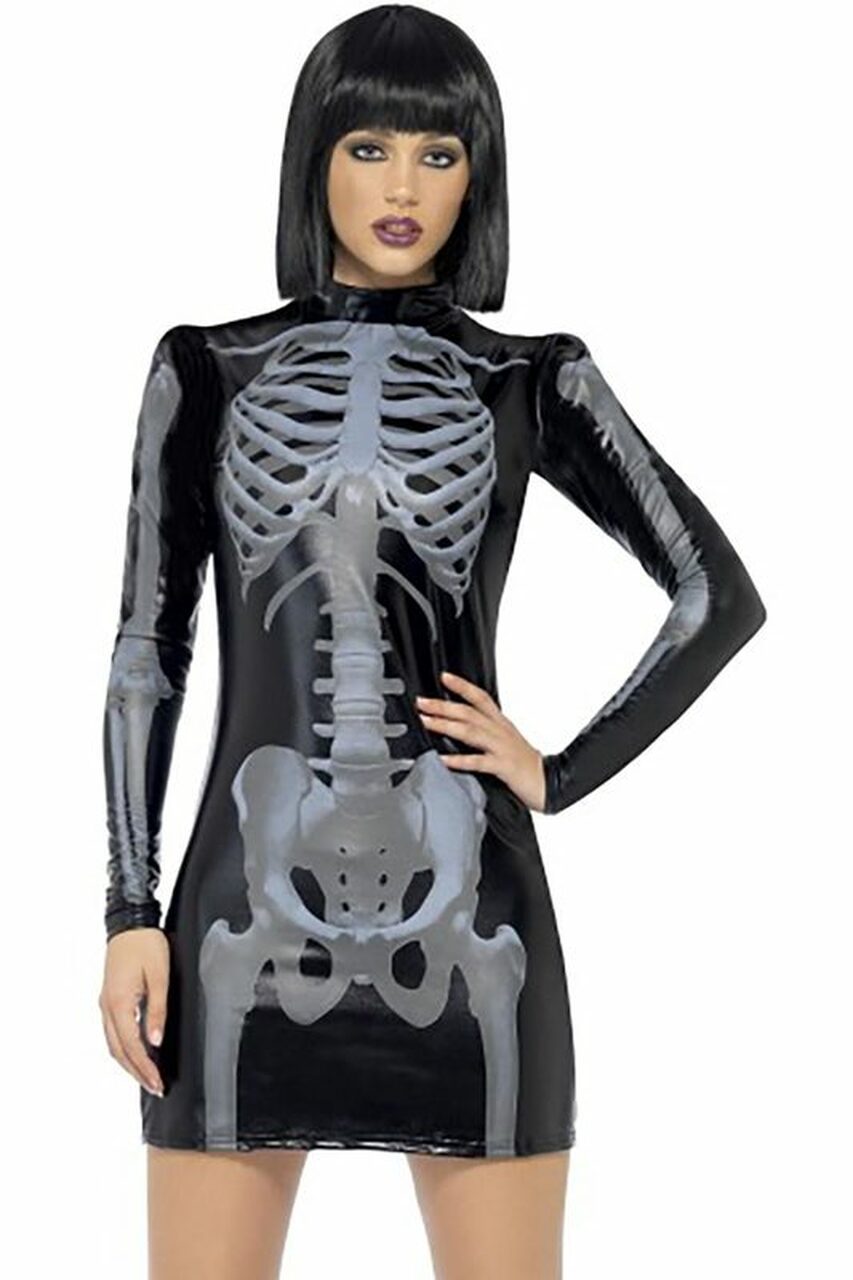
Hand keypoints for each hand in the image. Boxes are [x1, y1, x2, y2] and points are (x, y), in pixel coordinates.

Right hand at [99, 927, 168, 1096]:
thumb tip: (155, 1041)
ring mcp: (105, 1003)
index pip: (131, 1046)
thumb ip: (157, 1009)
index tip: (157, 1083)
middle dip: (136, 1072)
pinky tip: (137, 1052)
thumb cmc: (146, 944)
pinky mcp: (109, 998)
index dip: (144, 1068)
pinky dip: (124, 1048)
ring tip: (147, 1077)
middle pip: (118, 1051)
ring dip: (129, 1062)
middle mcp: (107, 1007)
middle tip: (155, 1088)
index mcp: (119, 1003)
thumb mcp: (159, 975)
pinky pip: (114, 1031)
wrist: (129, 923)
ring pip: (113, 1043)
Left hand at [415, 670, 546, 811]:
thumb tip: (461, 726)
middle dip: (443, 706)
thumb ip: (486, 731)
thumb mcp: (506, 740)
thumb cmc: (525, 763)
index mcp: (501, 723)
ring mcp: (501, 748)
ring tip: (426, 722)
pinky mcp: (503, 767)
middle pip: (469, 713)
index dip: (462, 686)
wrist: (550, 781)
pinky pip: (478, 762)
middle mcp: (500, 731)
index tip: (443, 677)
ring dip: (446, 725)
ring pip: (471, 732)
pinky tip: (443, 759)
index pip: (480, 698)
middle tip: (422, 702)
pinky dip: (459, 760)